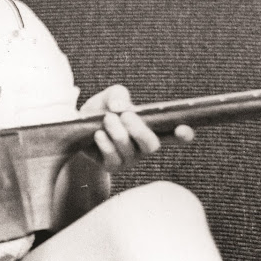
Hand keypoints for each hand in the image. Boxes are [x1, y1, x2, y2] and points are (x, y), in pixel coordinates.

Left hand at [80, 85, 194, 172]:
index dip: (183, 134)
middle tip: (125, 116)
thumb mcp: (110, 96)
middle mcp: (143, 146)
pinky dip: (106, 144)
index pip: (174, 135)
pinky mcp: (113, 165)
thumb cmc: (101, 110)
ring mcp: (129, 158)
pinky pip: (113, 159)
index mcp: (150, 128)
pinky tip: (98, 134)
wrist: (77, 127)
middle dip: (139, 130)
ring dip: (118, 132)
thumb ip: (118, 94)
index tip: (183, 129)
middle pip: (152, 145)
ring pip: (130, 150)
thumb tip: (120, 106)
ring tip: (107, 119)